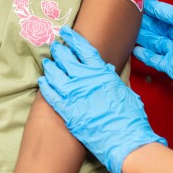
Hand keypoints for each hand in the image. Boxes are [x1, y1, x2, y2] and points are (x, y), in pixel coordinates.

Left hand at [38, 26, 165, 172]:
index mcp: (101, 72)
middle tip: (54, 48)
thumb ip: (111, 79)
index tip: (66, 32)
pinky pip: (50, 95)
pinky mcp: (66, 111)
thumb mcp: (123, 91)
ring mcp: (74, 95)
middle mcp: (85, 79)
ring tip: (47, 63)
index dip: (73, 39)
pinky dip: (45, 86)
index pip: (84, 49)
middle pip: (66, 59)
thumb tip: (106, 69)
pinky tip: (42, 81)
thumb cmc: (130, 117)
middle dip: (59, 52)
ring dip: (50, 67)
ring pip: (55, 75)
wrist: (125, 139)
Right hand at [133, 0, 172, 103]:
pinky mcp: (171, 66)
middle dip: (145, 22)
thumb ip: (169, 12)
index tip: (141, 4)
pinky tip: (135, 49)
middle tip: (131, 16)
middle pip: (159, 29)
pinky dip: (145, 55)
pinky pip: (154, 60)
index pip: (166, 16)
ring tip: (129, 30)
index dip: (154, 10)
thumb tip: (155, 4)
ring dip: (142, 37)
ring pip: (154, 43)